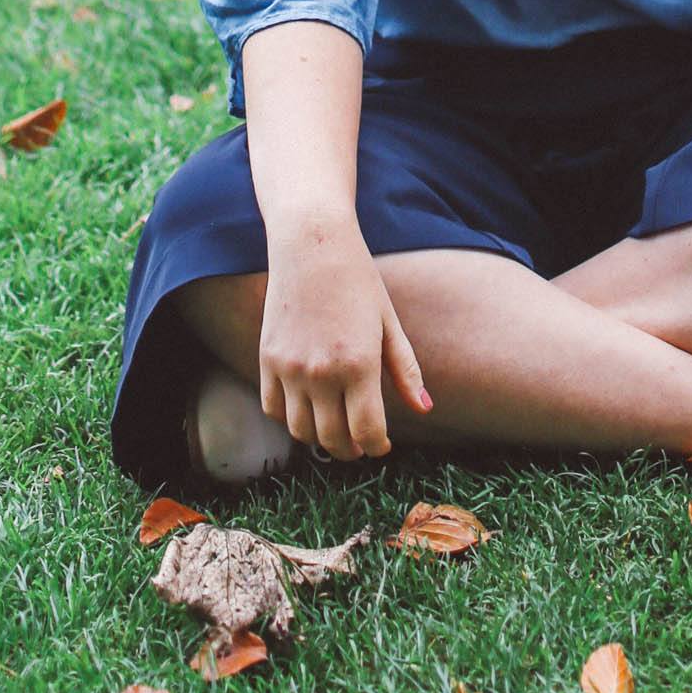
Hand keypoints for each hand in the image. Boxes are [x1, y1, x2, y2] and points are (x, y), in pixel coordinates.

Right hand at [257, 214, 432, 460]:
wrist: (312, 243)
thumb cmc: (358, 278)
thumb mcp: (388, 322)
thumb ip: (405, 370)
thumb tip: (425, 409)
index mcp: (359, 364)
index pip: (367, 432)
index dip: (377, 447)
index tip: (382, 445)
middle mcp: (321, 372)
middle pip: (333, 439)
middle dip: (351, 449)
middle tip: (360, 444)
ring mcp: (290, 367)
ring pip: (301, 431)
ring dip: (320, 438)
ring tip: (335, 427)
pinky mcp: (267, 358)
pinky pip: (273, 409)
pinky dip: (289, 418)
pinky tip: (307, 407)